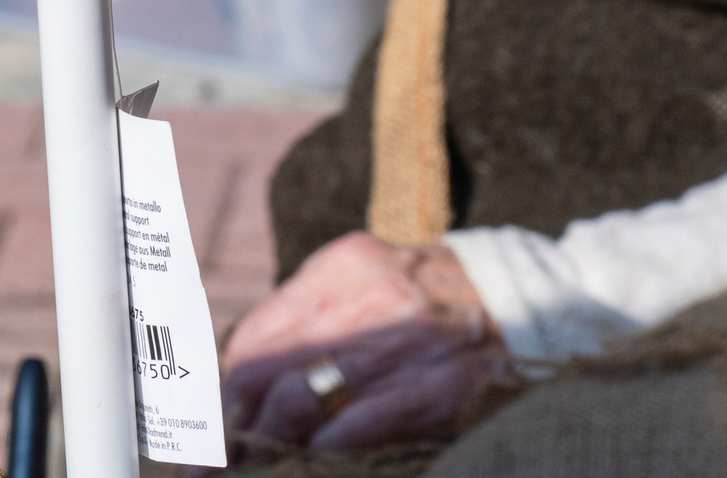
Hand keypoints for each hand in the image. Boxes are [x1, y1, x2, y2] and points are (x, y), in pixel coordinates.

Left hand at [223, 231, 512, 454]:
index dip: (221, 392)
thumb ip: (313, 320)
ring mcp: (399, 340)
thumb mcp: (366, 283)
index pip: (256, 336)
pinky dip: (329, 446)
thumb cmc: (429, 302)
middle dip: (230, 426)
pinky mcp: (436, 383)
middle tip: (206, 467)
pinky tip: (309, 464)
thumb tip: (247, 380)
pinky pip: (368, 418)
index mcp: (337, 270)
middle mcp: (361, 297)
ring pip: (304, 395)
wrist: (526, 301)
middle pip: (267, 367)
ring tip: (247, 473)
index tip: (200, 433)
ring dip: (266, 444)